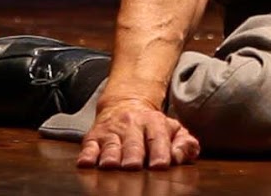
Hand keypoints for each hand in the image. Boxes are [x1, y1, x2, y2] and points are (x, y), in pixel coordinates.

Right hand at [77, 97, 201, 170]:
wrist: (124, 104)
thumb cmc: (151, 126)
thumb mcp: (172, 129)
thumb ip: (184, 143)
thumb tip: (185, 154)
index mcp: (153, 123)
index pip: (158, 139)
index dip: (159, 152)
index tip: (160, 165)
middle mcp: (131, 126)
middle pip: (132, 143)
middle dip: (133, 155)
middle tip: (134, 166)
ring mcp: (111, 132)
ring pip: (110, 145)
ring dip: (110, 156)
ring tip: (110, 165)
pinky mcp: (93, 137)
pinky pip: (88, 147)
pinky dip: (87, 155)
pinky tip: (86, 163)